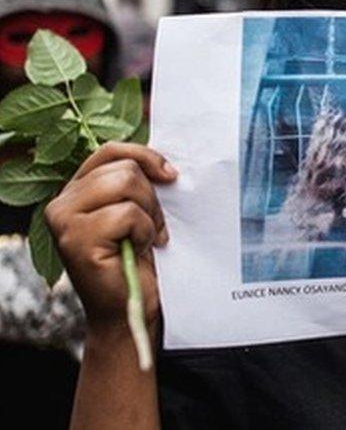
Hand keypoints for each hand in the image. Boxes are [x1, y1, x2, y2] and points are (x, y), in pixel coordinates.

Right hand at [45, 143, 177, 336]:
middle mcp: (62, 202)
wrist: (132, 308)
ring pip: (126, 184)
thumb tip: (165, 161)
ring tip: (145, 239)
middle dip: (152, 197)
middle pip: (125, 168)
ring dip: (149, 214)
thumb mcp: (139, 212)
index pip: (110, 150)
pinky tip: (137, 251)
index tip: (171, 175)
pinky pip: (127, 214)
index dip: (145, 156)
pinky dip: (144, 232)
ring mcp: (64, 220)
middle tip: (153, 228)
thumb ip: (138, 183)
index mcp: (76, 190)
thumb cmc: (139, 261)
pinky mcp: (75, 240)